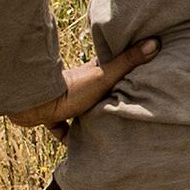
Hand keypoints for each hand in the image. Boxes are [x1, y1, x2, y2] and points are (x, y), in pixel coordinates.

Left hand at [16, 43, 155, 132]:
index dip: (123, 70)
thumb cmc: (71, 89)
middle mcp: (80, 86)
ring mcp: (65, 101)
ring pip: (80, 111)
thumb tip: (154, 42)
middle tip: (125, 111)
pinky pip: (62, 128)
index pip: (112, 69)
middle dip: (108, 100)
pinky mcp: (52, 116)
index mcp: (94, 73)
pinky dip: (67, 137)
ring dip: (88, 120)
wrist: (35, 103)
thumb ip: (127, 62)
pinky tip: (77, 147)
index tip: (138, 74)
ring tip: (104, 133)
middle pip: (98, 93)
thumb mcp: (104, 77)